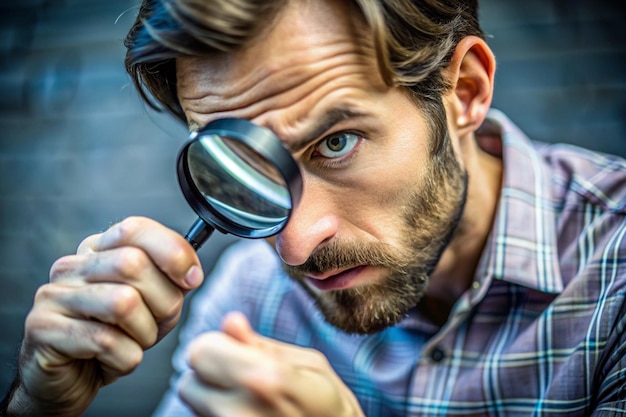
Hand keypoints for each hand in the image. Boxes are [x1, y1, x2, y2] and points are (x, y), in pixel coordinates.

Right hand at [9, 217, 202, 415]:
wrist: (70, 383)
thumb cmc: (113, 340)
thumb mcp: (152, 305)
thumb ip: (171, 282)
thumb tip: (190, 272)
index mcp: (98, 251)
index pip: (136, 229)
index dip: (173, 252)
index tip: (191, 279)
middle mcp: (72, 266)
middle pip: (133, 263)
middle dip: (163, 301)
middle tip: (158, 323)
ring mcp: (53, 295)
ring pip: (122, 302)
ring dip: (144, 333)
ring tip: (135, 344)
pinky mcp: (42, 329)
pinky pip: (105, 341)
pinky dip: (125, 358)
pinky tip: (113, 361)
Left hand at [178, 312, 364, 416]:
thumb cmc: (330, 405)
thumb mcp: (309, 363)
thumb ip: (261, 344)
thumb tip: (230, 321)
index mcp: (264, 378)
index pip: (201, 352)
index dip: (216, 345)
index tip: (235, 349)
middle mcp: (240, 410)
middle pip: (187, 382)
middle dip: (209, 374)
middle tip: (240, 376)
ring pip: (193, 406)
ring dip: (210, 397)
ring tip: (247, 398)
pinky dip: (217, 413)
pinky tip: (246, 412)